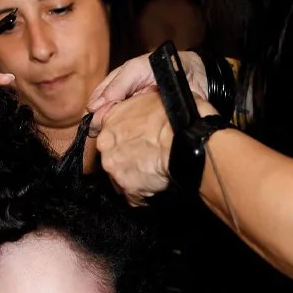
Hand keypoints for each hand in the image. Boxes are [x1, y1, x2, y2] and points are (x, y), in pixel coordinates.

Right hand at [87, 51, 206, 129]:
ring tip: (101, 134)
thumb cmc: (171, 67)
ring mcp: (139, 112)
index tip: (91, 113)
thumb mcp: (139, 67)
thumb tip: (102, 101)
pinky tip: (120, 140)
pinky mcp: (149, 124)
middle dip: (99, 119)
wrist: (199, 78)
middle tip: (94, 128)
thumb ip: (121, 81)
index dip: (96, 104)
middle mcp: (129, 98)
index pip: (104, 94)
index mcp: (124, 83)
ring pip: (120, 122)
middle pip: (108, 111)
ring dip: (110, 129)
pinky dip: (127, 136)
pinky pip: (135, 131)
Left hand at [94, 91, 174, 205]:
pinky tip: (157, 182)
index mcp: (110, 120)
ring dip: (135, 174)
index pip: (110, 130)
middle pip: (113, 154)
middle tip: (148, 154)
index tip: (136, 139)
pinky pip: (133, 195)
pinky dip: (144, 191)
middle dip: (128, 156)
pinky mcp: (128, 191)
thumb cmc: (175, 118)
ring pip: (121, 175)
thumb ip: (137, 106)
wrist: (186, 141)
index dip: (125, 135)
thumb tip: (142, 110)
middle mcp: (107, 146)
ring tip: (154, 168)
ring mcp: (115, 170)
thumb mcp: (152, 96)